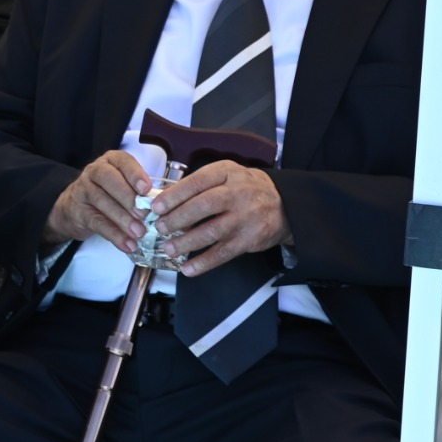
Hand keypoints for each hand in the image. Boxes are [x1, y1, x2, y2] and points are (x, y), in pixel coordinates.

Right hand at [42, 149, 150, 251]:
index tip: (146, 189)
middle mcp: (95, 171)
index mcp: (112, 162)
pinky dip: (114, 235)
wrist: (75, 208)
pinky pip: (96, 222)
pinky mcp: (77, 211)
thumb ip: (144, 193)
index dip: (135, 174)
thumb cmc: (110, 194)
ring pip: (101, 200)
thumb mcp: (125, 186)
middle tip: (144, 215)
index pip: (122, 162)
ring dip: (122, 218)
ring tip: (139, 233)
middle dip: (128, 198)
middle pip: (109, 179)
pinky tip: (128, 245)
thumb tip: (168, 206)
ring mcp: (83, 190)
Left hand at [150, 161, 290, 275]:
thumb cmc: (244, 188)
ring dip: (187, 242)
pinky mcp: (250, 240)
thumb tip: (166, 204)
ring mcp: (245, 218)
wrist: (284, 205)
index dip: (174, 196)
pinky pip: (224, 253)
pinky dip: (204, 263)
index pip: (197, 182)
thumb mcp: (224, 175)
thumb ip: (198, 186)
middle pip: (203, 206)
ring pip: (212, 232)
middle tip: (160, 228)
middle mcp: (238, 194)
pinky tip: (188, 268)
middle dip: (177, 218)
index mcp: (226, 173)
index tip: (156, 207)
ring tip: (169, 248)